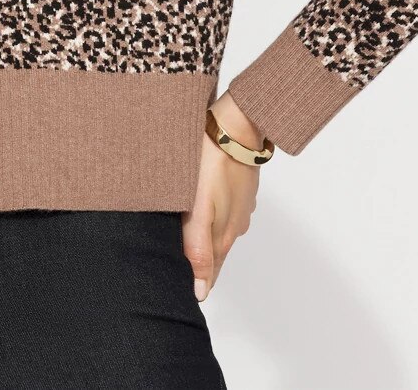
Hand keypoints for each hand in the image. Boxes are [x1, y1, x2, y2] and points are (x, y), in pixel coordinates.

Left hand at [181, 89, 265, 301]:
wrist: (236, 126)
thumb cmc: (212, 164)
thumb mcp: (199, 209)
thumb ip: (198, 249)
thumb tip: (201, 291)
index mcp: (225, 233)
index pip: (211, 272)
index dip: (198, 282)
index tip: (181, 291)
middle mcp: (237, 223)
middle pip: (215, 251)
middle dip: (199, 261)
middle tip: (177, 266)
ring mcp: (240, 203)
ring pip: (220, 227)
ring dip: (204, 235)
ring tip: (184, 238)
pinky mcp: (239, 185)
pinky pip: (224, 207)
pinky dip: (211, 213)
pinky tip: (200, 206)